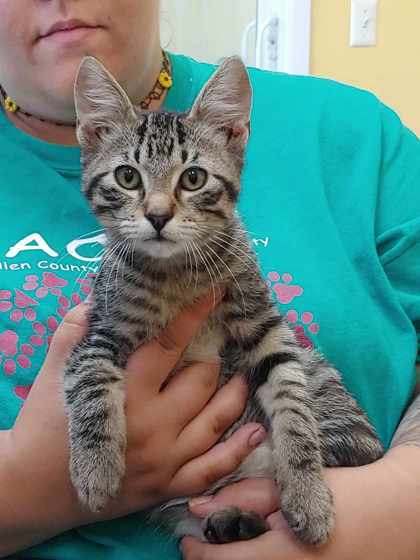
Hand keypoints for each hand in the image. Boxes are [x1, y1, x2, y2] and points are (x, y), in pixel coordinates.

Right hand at [2, 297, 265, 553]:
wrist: (34, 487)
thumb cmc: (44, 426)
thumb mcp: (54, 371)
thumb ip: (75, 331)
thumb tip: (98, 299)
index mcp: (127, 392)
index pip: (169, 345)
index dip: (193, 316)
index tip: (214, 293)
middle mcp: (153, 425)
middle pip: (201, 380)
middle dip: (212, 355)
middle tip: (217, 343)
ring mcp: (165, 459)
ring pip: (215, 419)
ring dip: (234, 394)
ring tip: (243, 376)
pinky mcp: (167, 486)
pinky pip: (212, 468)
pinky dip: (237, 450)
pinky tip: (255, 432)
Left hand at [181, 447, 419, 559]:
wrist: (394, 515)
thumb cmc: (343, 494)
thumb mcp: (292, 486)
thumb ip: (244, 496)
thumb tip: (198, 507)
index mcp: (286, 556)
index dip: (198, 554)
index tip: (185, 541)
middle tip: (204, 543)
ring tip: (230, 543)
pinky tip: (258, 549)